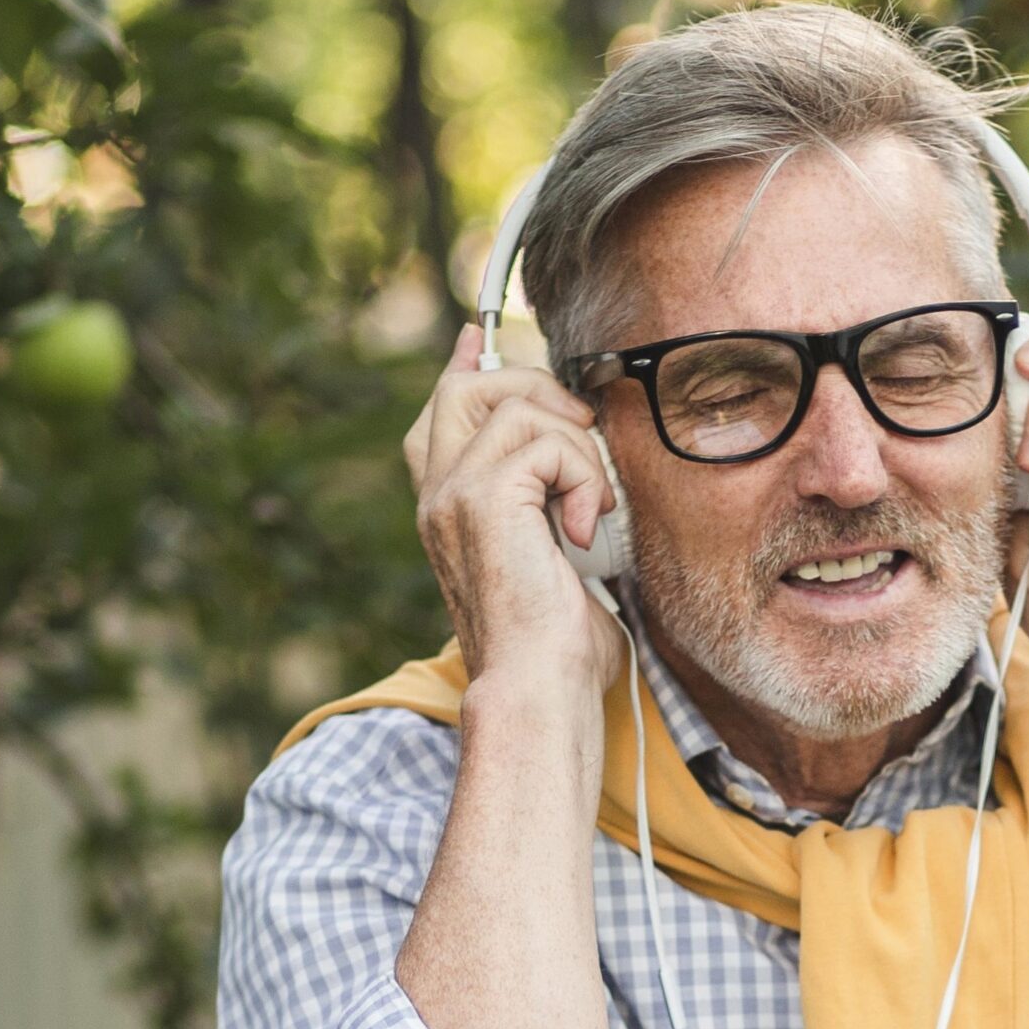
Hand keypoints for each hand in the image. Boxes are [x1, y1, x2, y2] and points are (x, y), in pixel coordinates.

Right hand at [404, 324, 626, 714]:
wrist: (540, 689)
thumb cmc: (556, 651)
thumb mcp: (557, 567)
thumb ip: (554, 515)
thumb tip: (588, 492)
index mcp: (447, 510)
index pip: (440, 413)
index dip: (466, 368)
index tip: (480, 339)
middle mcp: (438, 495)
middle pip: (469, 387)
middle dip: (537, 391)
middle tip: (582, 437)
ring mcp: (454, 493)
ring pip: (519, 408)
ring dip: (576, 449)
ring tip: (590, 509)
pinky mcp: (484, 498)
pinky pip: (547, 442)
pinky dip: (583, 477)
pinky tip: (584, 527)